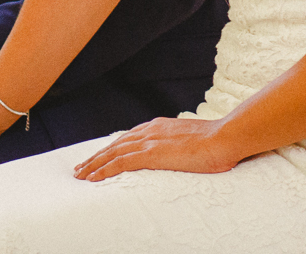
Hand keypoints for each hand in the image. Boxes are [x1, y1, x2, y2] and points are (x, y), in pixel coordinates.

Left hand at [72, 118, 241, 180]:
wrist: (224, 138)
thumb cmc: (217, 142)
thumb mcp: (194, 141)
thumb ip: (180, 145)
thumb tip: (180, 154)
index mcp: (160, 126)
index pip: (128, 137)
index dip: (112, 148)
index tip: (101, 156)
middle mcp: (150, 130)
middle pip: (115, 143)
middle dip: (97, 155)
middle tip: (81, 166)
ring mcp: (149, 141)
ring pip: (112, 152)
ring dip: (94, 164)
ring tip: (80, 174)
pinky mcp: (151, 153)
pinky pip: (120, 163)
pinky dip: (103, 170)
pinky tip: (93, 178)